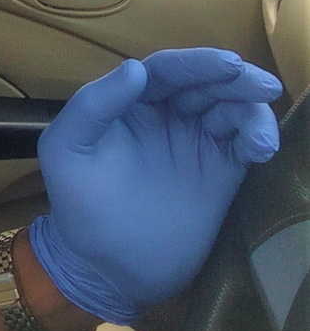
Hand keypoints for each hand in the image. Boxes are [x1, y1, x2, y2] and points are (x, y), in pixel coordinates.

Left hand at [29, 49, 280, 323]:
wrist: (106, 267)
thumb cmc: (78, 205)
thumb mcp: (66, 150)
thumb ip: (93, 106)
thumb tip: (135, 68)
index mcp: (129, 102)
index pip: (166, 70)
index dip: (196, 63)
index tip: (229, 65)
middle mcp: (165, 115)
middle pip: (205, 83)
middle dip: (235, 79)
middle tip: (263, 85)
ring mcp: (194, 142)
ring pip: (230, 109)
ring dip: (250, 111)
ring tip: (259, 138)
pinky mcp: (219, 172)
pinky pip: (243, 144)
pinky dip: (256, 137)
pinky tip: (261, 148)